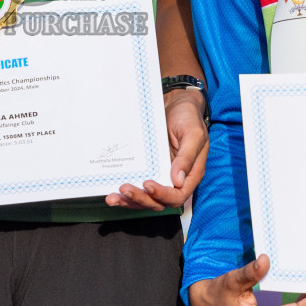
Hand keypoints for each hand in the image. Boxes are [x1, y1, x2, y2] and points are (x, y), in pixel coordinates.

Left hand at [107, 88, 207, 210]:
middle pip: (158, 202)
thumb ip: (187, 157)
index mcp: (189, 175)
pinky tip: (112, 192)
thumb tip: (177, 181)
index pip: (176, 196)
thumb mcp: (193, 134)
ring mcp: (159, 175)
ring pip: (145, 198)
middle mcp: (173, 180)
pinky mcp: (147, 169)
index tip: (147, 184)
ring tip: (112, 198)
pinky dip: (125, 192)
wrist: (176, 103)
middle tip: (124, 189)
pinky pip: (137, 185)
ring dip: (129, 201)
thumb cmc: (188, 117)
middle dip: (140, 198)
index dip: (162, 195)